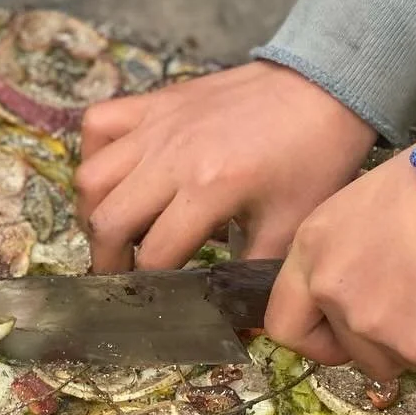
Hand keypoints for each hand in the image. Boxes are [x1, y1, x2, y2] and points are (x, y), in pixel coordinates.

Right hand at [76, 61, 376, 272]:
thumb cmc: (312, 159)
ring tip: (114, 232)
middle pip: (108, 221)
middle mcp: (172, 156)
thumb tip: (239, 327)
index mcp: (210, 189)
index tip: (154, 298)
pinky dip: (95, 155)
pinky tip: (118, 178)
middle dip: (107, 261)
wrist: (324, 87)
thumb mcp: (291, 227)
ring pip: (91, 177)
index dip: (149, 286)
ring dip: (94, 213)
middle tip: (121, 277)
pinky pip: (99, 125)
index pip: (153, 254)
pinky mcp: (155, 103)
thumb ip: (254, 275)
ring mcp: (158, 126)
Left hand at [264, 133, 415, 379]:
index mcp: (314, 251)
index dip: (319, 339)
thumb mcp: (372, 203)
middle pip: (354, 352)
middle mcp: (336, 294)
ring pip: (404, 362)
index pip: (285, 325)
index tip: (343, 337)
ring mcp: (378, 328)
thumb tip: (372, 282)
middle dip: (389, 342)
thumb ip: (353, 253)